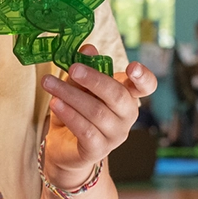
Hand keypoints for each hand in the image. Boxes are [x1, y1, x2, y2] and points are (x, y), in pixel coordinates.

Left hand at [41, 45, 155, 183]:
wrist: (63, 146)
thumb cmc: (75, 112)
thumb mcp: (77, 88)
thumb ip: (82, 70)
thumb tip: (87, 48)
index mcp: (127, 96)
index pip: (147, 86)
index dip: (143, 77)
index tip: (133, 68)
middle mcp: (127, 116)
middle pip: (117, 95)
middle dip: (94, 79)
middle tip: (72, 69)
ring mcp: (114, 135)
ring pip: (97, 112)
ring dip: (71, 95)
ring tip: (50, 84)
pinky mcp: (98, 149)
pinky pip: (86, 130)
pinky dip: (69, 115)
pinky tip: (55, 104)